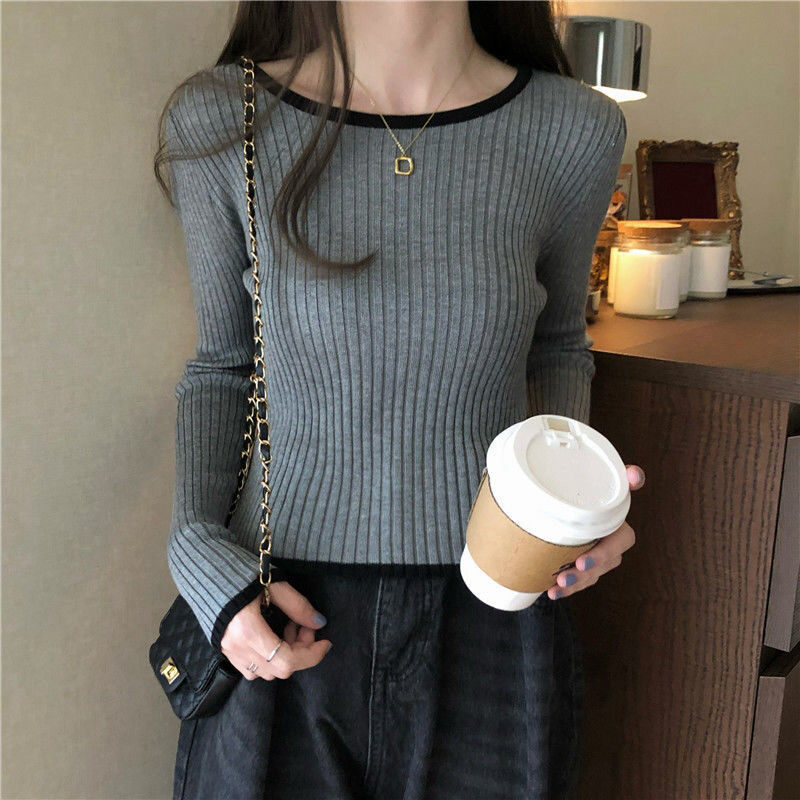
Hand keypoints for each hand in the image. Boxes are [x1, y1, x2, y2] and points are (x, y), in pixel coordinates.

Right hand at [220, 580, 331, 679]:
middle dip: (301, 651)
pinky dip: (271, 657)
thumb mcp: (274, 585)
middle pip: (279, 669)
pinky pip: (252, 667)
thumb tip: (319, 623)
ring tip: (290, 626)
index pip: (286, 661)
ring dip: (286, 654)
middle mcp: (236, 648)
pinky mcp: (225, 650)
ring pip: (266, 671)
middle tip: (305, 625)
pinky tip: (275, 634)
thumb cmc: (240, 573)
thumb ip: (298, 606)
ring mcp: (229, 652)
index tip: (325, 642)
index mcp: (247, 631)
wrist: (207, 570)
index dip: (311, 656)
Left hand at [546, 464, 644, 599]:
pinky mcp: (584, 565)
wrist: (566, 494)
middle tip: (565, 576)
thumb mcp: (600, 477)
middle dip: (586, 573)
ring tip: (556, 588)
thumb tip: (636, 474)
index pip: (621, 542)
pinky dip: (567, 589)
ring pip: (592, 576)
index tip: (582, 560)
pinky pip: (581, 581)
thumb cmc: (588, 485)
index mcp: (618, 523)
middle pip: (604, 564)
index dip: (604, 553)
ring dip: (575, 585)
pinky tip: (551, 592)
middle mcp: (612, 542)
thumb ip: (622, 476)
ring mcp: (598, 556)